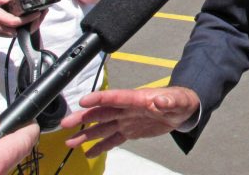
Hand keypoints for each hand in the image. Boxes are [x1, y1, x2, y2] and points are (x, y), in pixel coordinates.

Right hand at [0, 0, 44, 36]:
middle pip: (21, 29)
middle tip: (44, 11)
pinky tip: (35, 17)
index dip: (28, 19)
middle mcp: (2, 28)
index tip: (38, 12)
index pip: (15, 21)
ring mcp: (5, 33)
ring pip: (22, 32)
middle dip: (35, 22)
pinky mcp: (7, 34)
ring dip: (34, 24)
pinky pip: (20, 32)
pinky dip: (29, 26)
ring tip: (42, 13)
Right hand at [62, 86, 199, 156]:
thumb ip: (170, 102)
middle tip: (66, 123)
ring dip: (86, 134)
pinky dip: (100, 145)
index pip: (116, 97)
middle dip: (84, 117)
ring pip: (103, 127)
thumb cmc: (180, 101)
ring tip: (70, 141)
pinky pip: (113, 139)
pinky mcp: (130, 130)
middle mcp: (128, 109)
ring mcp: (127, 120)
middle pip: (102, 112)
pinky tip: (88, 152)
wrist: (183, 109)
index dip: (100, 98)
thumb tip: (161, 101)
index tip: (84, 101)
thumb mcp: (179, 101)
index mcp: (138, 99)